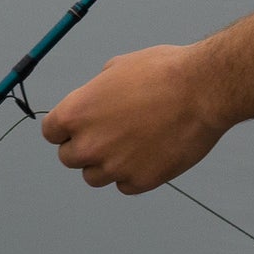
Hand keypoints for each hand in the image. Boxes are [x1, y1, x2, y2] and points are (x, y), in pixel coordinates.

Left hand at [40, 45, 224, 194]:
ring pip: (94, 177)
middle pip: (68, 158)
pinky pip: (125, 185)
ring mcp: (114, 167)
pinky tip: (149, 153)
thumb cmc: (162, 71)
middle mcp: (89, 144)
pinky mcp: (140, 182)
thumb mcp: (117, 68)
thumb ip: (95, 92)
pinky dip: (132, 174)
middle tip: (108, 134)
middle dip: (84, 146)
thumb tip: (92, 104)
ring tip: (131, 143)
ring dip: (106, 163)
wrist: (202, 90)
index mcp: (75, 113)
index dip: (65, 128)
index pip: (51, 132)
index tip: (79, 125)